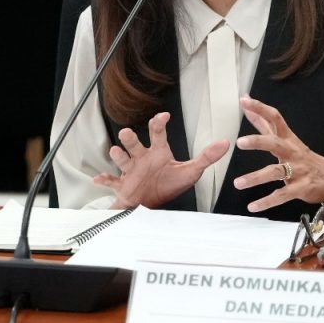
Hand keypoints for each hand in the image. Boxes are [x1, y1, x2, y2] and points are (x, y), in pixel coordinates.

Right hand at [93, 112, 229, 208]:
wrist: (152, 205)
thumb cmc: (169, 184)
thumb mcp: (191, 171)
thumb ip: (207, 157)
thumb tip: (225, 143)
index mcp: (158, 152)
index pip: (157, 133)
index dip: (158, 123)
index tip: (162, 117)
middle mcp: (142, 158)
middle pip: (134, 144)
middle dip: (130, 139)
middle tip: (128, 133)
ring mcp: (131, 171)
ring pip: (122, 159)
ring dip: (118, 155)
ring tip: (115, 151)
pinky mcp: (123, 186)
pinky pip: (111, 182)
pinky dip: (105, 181)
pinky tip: (98, 180)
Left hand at [232, 96, 323, 212]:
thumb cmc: (307, 160)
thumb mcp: (288, 141)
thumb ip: (266, 126)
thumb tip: (250, 108)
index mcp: (289, 139)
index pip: (275, 118)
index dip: (260, 108)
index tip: (244, 100)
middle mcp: (292, 152)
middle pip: (275, 143)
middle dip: (258, 141)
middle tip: (240, 142)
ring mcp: (298, 170)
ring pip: (275, 172)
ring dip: (256, 177)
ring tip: (238, 183)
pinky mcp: (301, 188)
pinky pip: (281, 195)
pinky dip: (266, 201)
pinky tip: (253, 206)